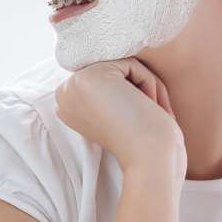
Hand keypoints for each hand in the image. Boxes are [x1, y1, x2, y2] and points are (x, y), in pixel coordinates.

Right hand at [54, 58, 184, 178]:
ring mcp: (76, 83)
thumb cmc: (142, 142)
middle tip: (156, 111)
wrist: (149, 157)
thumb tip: (119, 69)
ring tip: (156, 110)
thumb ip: (108, 92)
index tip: (144, 118)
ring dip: (147, 85)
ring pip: (123, 67)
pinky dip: (150, 82)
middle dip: (140, 88)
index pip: (106, 84)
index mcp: (68, 107)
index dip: (131, 97)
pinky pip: (131, 64)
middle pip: (113, 72)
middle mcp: (65, 94)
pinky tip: (150, 104)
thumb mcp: (116, 115)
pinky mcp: (94, 74)